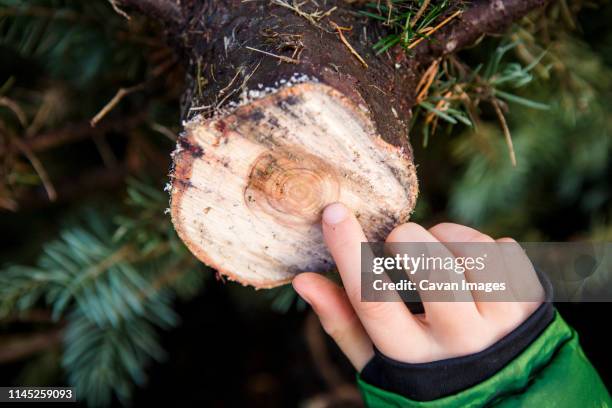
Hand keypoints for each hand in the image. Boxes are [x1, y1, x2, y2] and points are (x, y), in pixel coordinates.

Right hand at [292, 203, 543, 370]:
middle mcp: (460, 344)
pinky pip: (503, 250)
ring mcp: (503, 325)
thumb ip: (342, 321)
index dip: (351, 252)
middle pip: (431, 267)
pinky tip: (471, 265)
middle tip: (400, 238)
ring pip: (472, 252)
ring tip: (438, 251)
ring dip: (446, 236)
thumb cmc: (424, 371)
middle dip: (407, 237)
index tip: (335, 212)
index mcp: (411, 360)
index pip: (374, 300)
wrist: (498, 397)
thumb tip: (302, 280)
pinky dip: (480, 244)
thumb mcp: (378, 359)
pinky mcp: (532, 306)